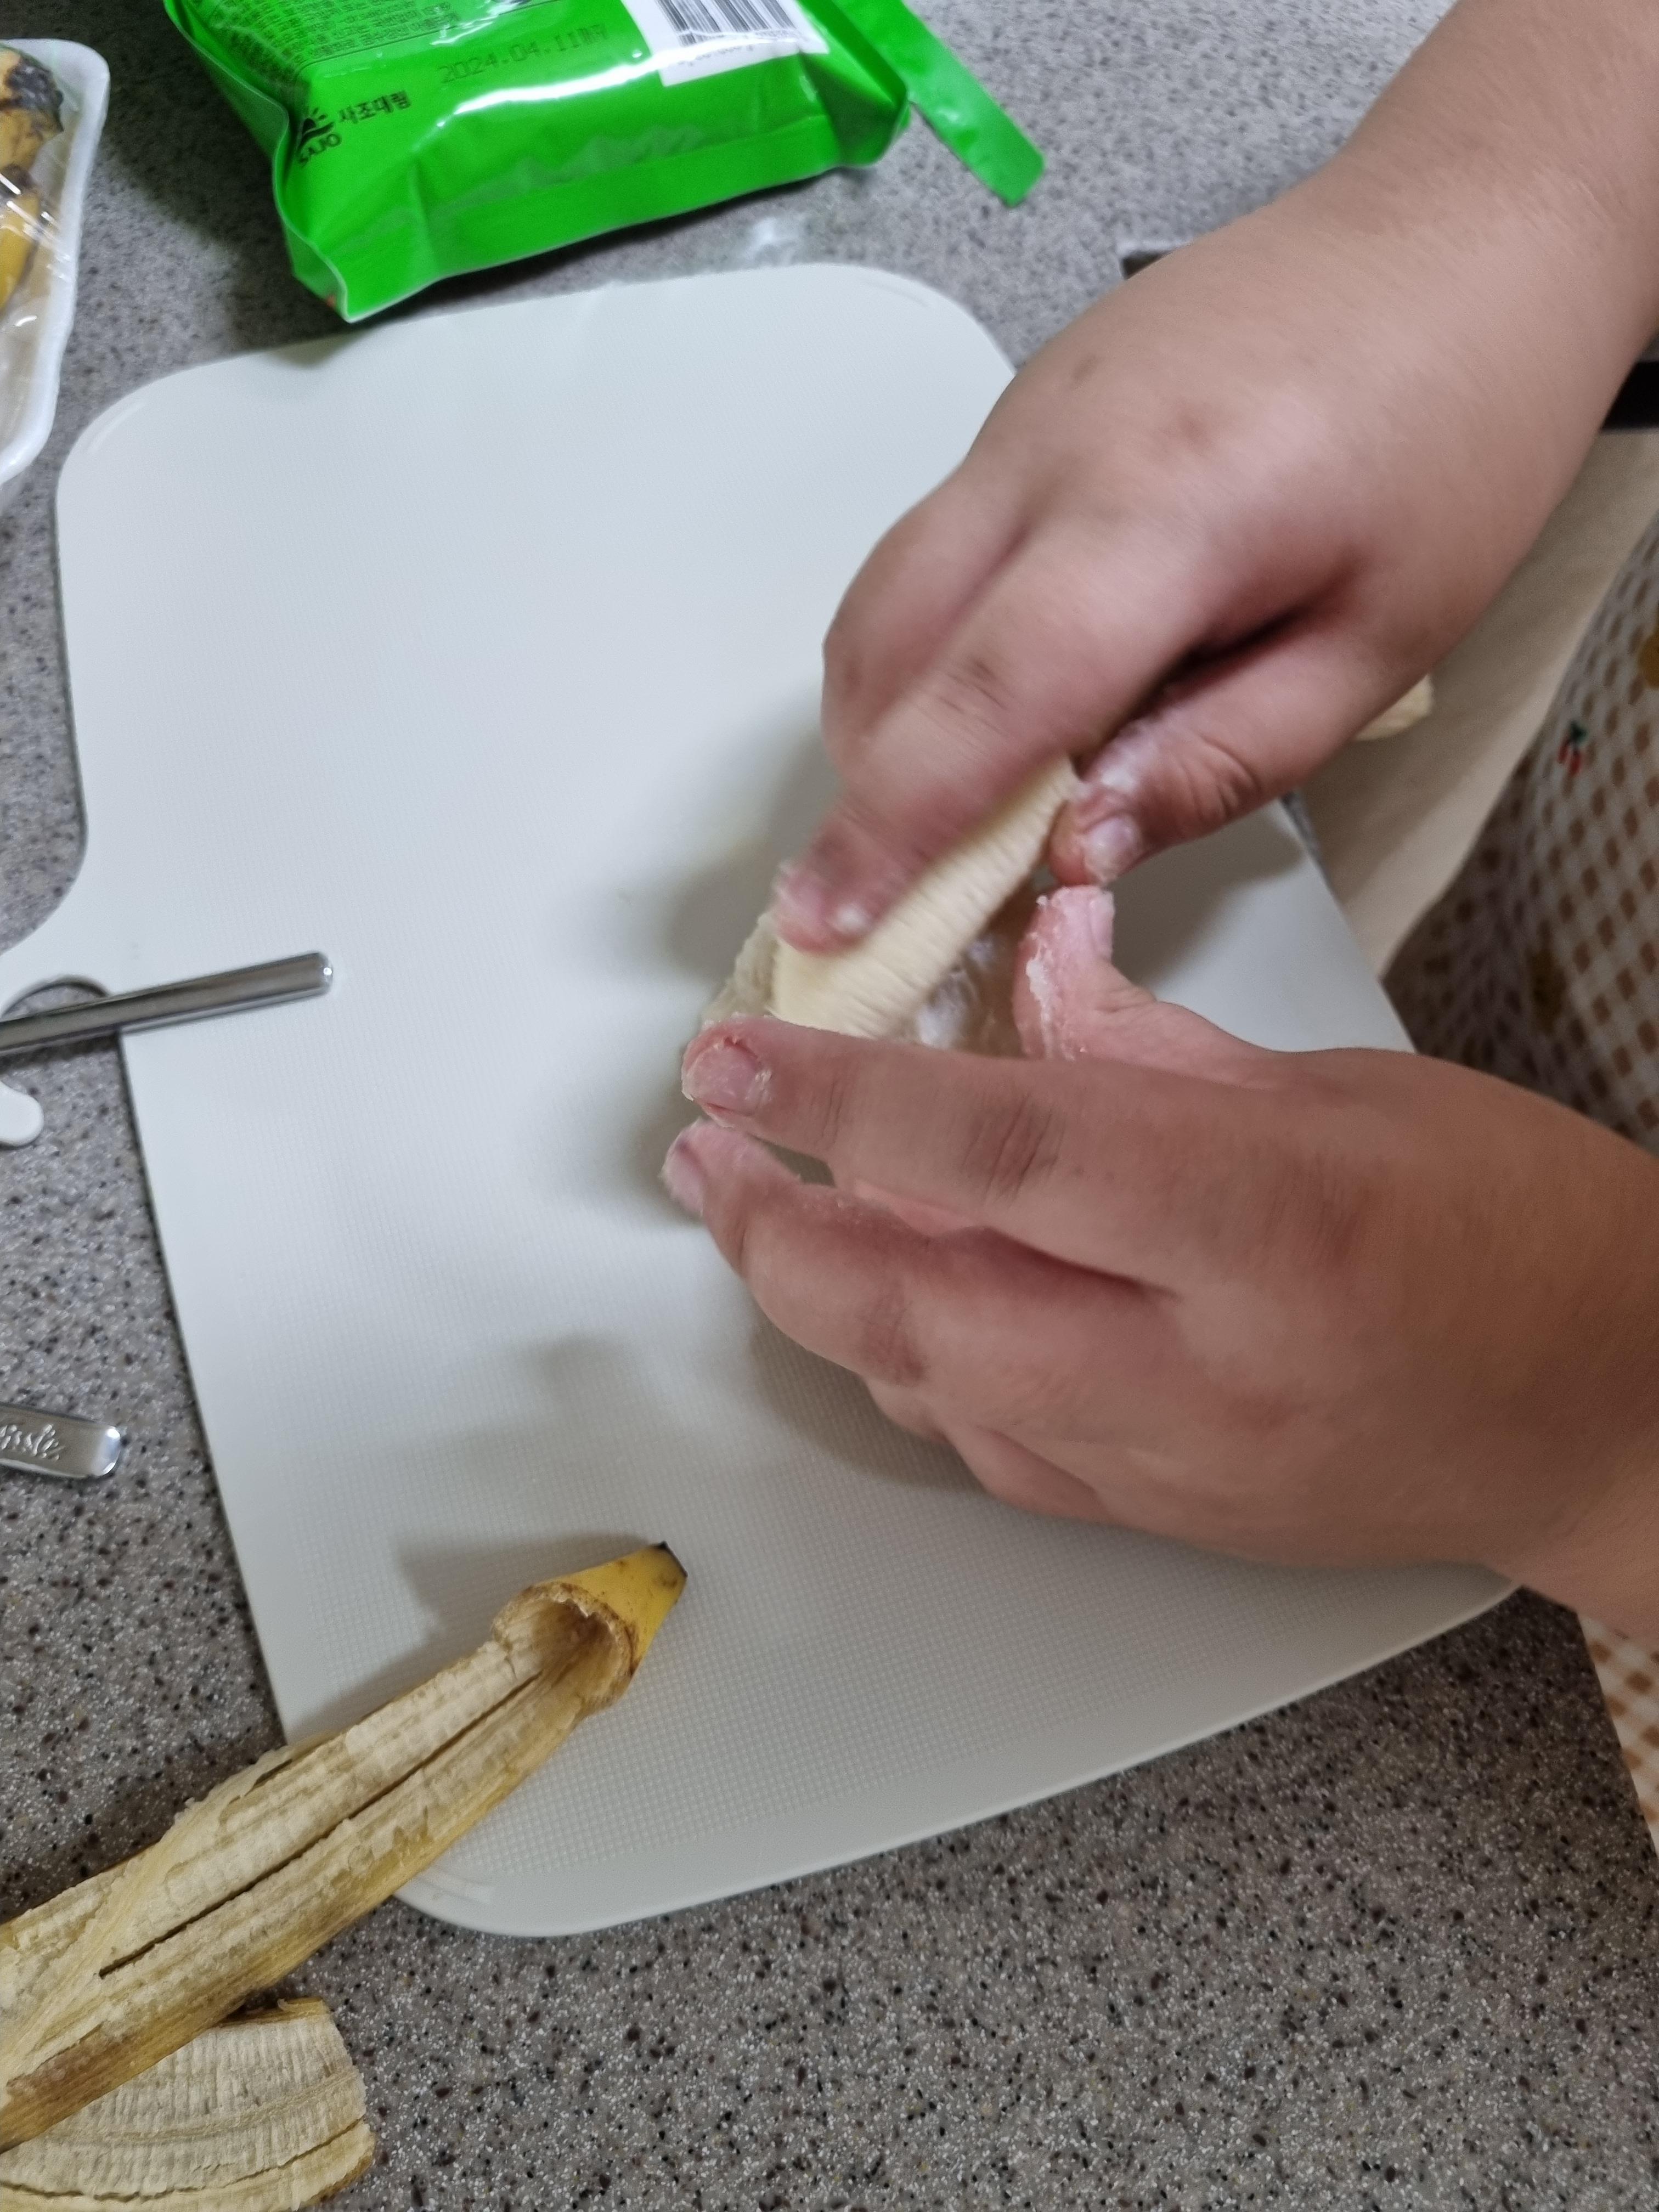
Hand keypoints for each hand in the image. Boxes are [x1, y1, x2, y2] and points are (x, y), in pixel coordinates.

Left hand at [667, 890, 1658, 1640]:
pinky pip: (990, 1447)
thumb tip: (1024, 984)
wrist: (1612, 1417)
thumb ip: (1149, 1052)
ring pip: (928, 1390)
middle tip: (707, 1155)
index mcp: (1261, 1223)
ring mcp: (1173, 1466)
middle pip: (913, 1308)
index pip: (997, 1150)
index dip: (837, 1100)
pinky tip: (889, 1305)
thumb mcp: (1342, 1089)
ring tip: (765, 1213)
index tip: (734, 1060)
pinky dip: (915, 1368)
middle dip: (774, 1233)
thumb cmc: (1520, 1233)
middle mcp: (1200, 1366)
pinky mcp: (1164, 1522)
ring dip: (823, 1301)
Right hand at [773, 0, 1658, 950]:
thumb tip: (1075, 852)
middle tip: (900, 889)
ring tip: (952, 801)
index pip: (983, 700)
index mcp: (1162, 518)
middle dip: (868, 787)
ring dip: (887, 716)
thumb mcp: (1381, 643)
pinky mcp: (1020, 405)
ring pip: (885, 594)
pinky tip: (1001, 689)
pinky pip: (927, 543)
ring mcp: (1020, 415)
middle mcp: (1053, 454)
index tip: (825, 922)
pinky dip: (923, 642)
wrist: (1458, 230)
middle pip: (890, 649)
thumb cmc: (1452, 434)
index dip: (891, 828)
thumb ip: (1222, 761)